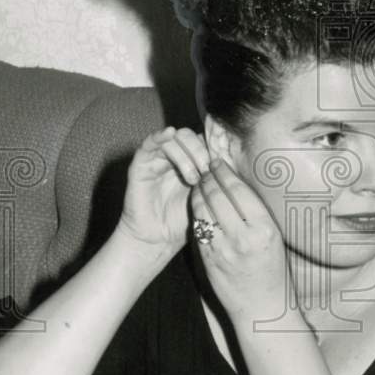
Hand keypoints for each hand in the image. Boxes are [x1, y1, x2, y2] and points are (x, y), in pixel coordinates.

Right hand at [117, 126, 209, 259]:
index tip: (222, 166)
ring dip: (187, 154)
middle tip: (207, 172)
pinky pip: (149, 143)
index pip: (204, 140)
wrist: (159, 240)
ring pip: (174, 138)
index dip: (214, 148)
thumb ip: (216, 178)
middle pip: (191, 135)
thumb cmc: (184, 221)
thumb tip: (233, 162)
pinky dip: (160, 135)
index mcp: (192, 162)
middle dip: (202, 152)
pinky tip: (169, 135)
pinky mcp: (141, 164)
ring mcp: (157, 160)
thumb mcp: (207, 197)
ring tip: (193, 179)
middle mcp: (175, 157)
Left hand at [190, 159, 290, 325]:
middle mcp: (243, 237)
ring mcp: (223, 249)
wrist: (262, 308)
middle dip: (208, 177)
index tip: (218, 162)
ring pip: (203, 209)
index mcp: (264, 228)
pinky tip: (197, 204)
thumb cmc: (273, 271)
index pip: (238, 190)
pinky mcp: (208, 259)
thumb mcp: (274, 238)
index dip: (224, 172)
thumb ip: (256, 213)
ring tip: (199, 182)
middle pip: (218, 196)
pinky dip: (196, 212)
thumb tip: (236, 183)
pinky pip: (198, 228)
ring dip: (198, 192)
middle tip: (205, 167)